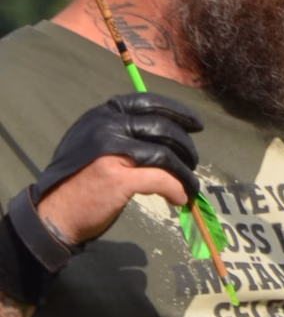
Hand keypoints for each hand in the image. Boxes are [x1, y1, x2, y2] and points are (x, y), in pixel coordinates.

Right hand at [32, 95, 202, 247]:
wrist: (54, 214)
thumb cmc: (78, 180)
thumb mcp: (95, 143)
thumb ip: (123, 133)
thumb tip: (167, 134)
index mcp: (102, 115)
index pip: (148, 102)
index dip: (178, 112)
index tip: (196, 125)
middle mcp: (107, 127)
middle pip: (163, 128)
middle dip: (185, 146)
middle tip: (193, 162)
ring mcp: (112, 151)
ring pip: (166, 154)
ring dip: (185, 172)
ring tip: (190, 185)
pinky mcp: (119, 178)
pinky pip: (162, 179)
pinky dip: (177, 189)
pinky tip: (180, 199)